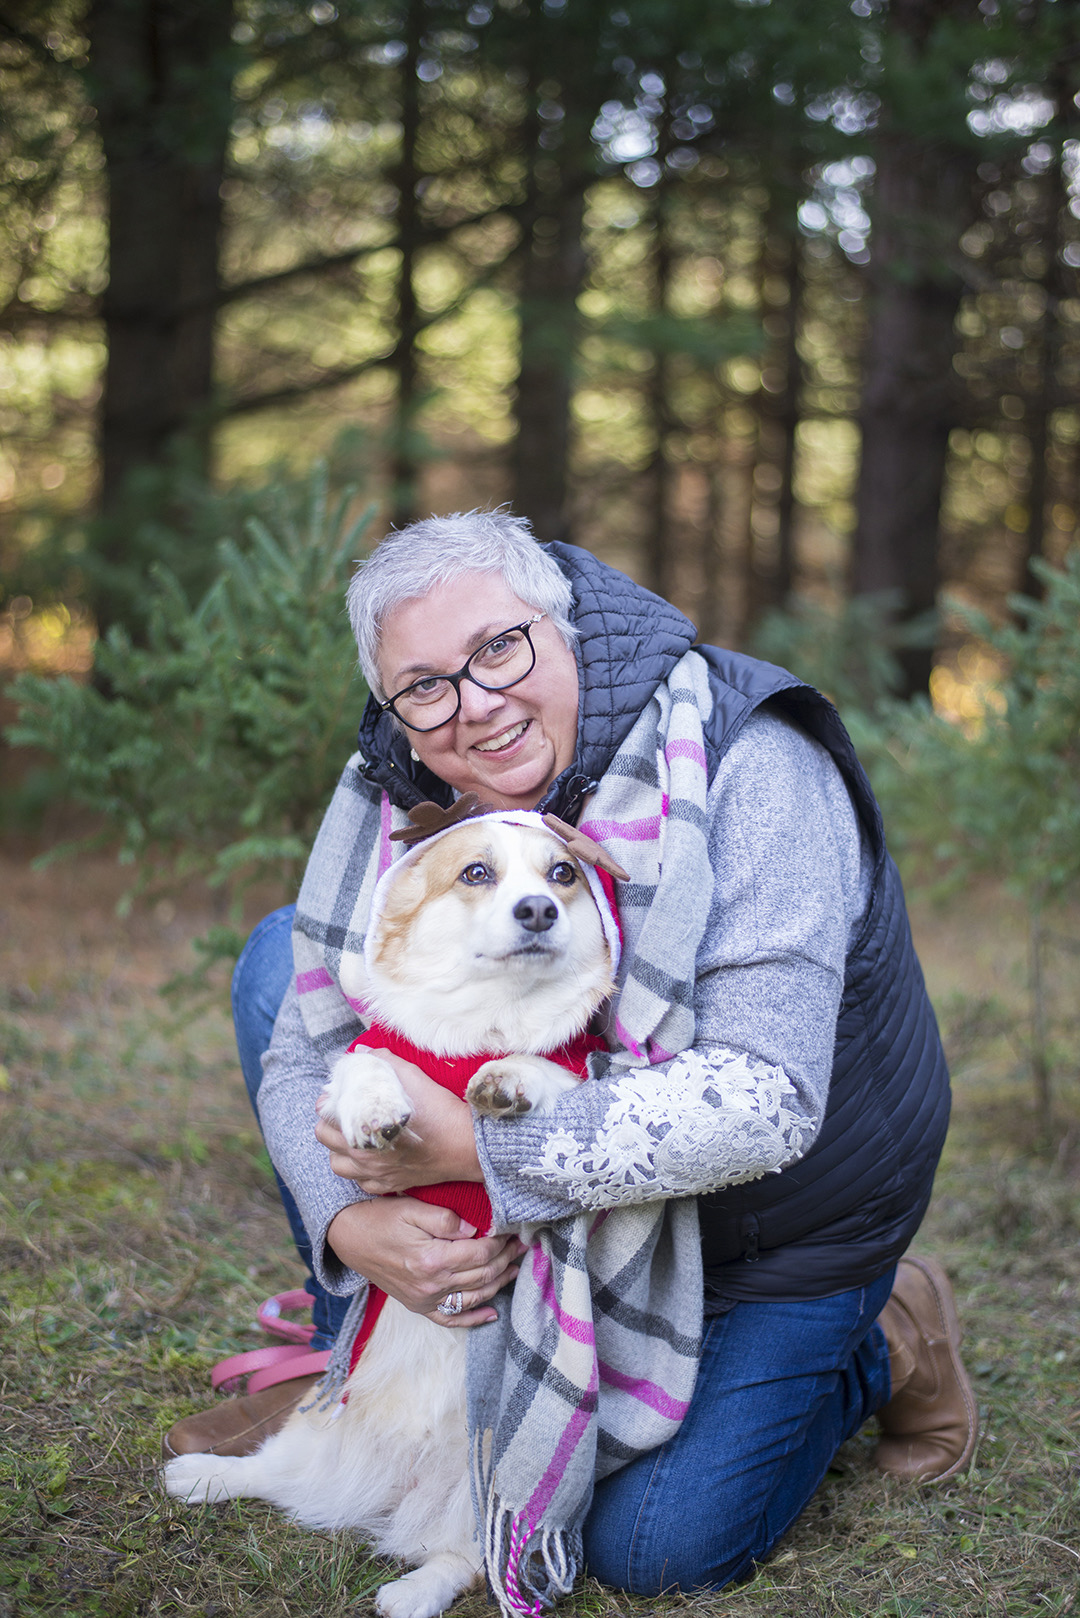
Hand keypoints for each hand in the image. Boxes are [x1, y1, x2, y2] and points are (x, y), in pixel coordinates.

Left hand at [316, 1048, 482, 1193]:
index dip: (327, 1104)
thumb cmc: (440, 1110)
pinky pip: (361, 1183)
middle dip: (329, 1125)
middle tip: (342, 1115)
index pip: (325, 1117)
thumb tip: (363, 1052)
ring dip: (339, 1151)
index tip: (335, 1097)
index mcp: (364, 1127)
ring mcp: (377, 1173)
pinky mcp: (391, 1185)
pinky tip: (371, 1158)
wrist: (468, 1144)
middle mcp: (364, 1155)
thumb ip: (383, 1062)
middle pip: (325, 1140)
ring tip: (351, 1138)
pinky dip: (360, 1172)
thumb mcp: (412, 1077)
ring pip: (337, 1165)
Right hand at [326, 1198, 525, 1327]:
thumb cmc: (381, 1218)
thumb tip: (475, 1230)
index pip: (480, 1254)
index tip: (512, 1230)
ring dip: (498, 1284)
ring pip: (473, 1297)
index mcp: (432, 1259)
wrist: (349, 1238)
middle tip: (521, 1245)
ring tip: (515, 1268)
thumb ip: (446, 1219)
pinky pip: (451, 1319)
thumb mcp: (413, 1208)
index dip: (500, 1242)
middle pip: (481, 1276)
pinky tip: (492, 1313)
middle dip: (505, 1259)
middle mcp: (430, 1285)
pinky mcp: (418, 1306)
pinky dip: (474, 1318)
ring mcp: (424, 1300)